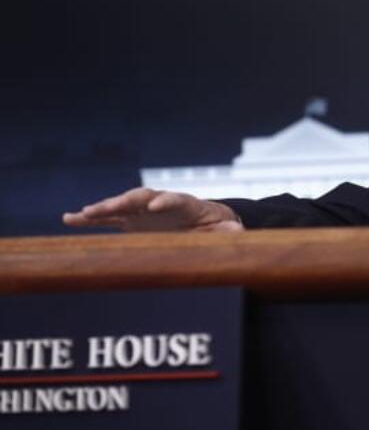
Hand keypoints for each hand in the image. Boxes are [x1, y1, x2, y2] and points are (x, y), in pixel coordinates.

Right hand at [62, 187, 242, 232]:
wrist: (205, 222)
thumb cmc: (215, 227)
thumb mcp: (226, 230)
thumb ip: (230, 231)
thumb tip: (239, 230)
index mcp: (187, 204)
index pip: (175, 198)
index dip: (166, 200)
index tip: (156, 205)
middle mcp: (161, 204)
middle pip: (142, 197)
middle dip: (125, 201)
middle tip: (109, 207)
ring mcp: (144, 211)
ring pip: (121, 206)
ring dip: (103, 208)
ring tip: (81, 214)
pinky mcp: (132, 221)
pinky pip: (109, 219)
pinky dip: (91, 219)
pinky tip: (69, 219)